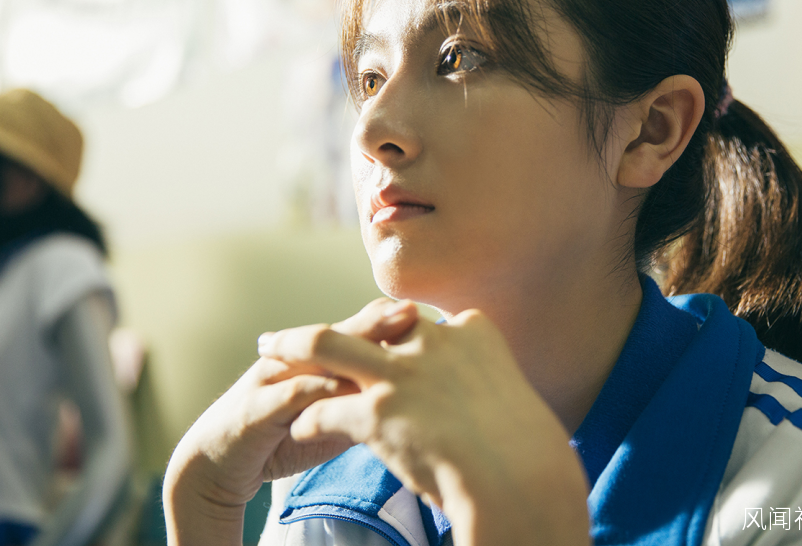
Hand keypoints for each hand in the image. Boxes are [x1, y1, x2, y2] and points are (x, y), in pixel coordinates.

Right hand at [162, 299, 419, 545]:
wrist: (217, 462)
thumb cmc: (283, 435)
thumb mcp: (335, 419)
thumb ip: (370, 403)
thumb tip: (417, 398)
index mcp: (320, 361)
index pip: (361, 331)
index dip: (395, 321)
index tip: (435, 315)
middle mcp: (297, 362)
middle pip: (344, 334)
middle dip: (380, 321)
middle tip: (416, 311)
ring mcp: (274, 380)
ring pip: (317, 356)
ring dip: (350, 344)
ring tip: (379, 341)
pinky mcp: (255, 409)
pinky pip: (291, 395)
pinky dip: (317, 389)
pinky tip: (344, 387)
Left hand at [258, 304, 591, 545]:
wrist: (523, 482)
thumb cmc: (532, 454)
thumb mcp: (513, 399)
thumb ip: (488, 385)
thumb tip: (479, 403)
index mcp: (472, 331)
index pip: (421, 323)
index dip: (395, 333)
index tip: (377, 337)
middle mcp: (433, 341)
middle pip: (371, 319)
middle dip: (340, 322)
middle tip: (306, 328)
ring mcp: (402, 373)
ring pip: (328, 344)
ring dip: (294, 345)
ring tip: (269, 349)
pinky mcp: (378, 410)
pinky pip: (327, 410)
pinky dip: (310, 417)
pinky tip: (299, 429)